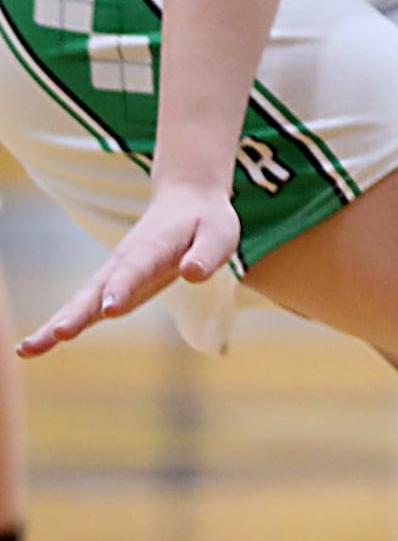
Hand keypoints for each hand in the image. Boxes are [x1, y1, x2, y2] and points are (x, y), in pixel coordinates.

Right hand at [18, 182, 239, 356]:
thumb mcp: (219, 233)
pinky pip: (83, 307)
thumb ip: (207, 253)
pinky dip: (60, 324)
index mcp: (154, 246)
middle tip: (58, 334)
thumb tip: (194, 273)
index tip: (110, 308)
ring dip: (59, 322)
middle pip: (98, 288)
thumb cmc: (206, 221)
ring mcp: (113, 274)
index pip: (137, 269)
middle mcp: (126, 260)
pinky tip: (33, 347)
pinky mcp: (110, 286)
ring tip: (29, 348)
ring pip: (83, 300)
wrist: (187, 198)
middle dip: (78, 312)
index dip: (123, 288)